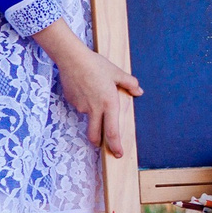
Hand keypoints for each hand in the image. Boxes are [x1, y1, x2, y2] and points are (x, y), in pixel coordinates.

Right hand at [34, 24, 141, 156]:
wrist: (72, 59)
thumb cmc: (96, 65)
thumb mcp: (116, 73)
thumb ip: (130, 83)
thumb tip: (139, 92)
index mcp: (109, 103)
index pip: (112, 131)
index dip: (115, 145)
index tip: (118, 153)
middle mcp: (95, 109)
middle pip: (95, 134)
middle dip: (99, 142)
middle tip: (102, 144)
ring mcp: (81, 107)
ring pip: (88, 117)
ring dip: (92, 113)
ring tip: (93, 92)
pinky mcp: (72, 102)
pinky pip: (80, 106)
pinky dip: (84, 102)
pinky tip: (84, 88)